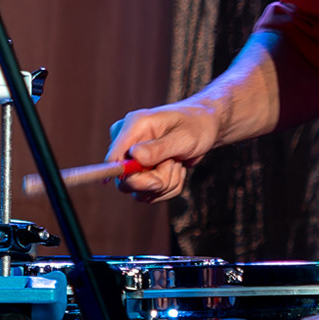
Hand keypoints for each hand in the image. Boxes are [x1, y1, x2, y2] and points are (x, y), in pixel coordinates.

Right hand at [103, 100, 224, 203]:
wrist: (205, 127)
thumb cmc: (196, 125)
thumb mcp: (184, 136)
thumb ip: (159, 148)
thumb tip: (134, 156)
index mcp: (133, 126)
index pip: (113, 159)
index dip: (128, 176)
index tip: (155, 180)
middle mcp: (127, 144)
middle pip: (125, 182)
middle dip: (156, 181)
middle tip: (175, 165)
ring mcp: (132, 160)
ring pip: (140, 191)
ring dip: (166, 183)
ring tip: (178, 163)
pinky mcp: (140, 173)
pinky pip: (150, 194)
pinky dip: (168, 186)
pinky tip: (176, 169)